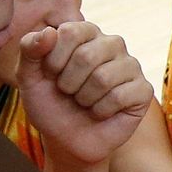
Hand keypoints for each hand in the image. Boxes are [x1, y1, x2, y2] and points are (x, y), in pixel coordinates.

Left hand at [16, 22, 149, 164]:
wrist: (67, 140)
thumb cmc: (49, 104)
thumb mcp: (29, 77)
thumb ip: (29, 50)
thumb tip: (48, 31)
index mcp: (86, 34)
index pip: (70, 31)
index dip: (53, 59)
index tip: (51, 75)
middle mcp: (112, 44)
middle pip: (87, 55)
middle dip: (68, 83)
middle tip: (69, 92)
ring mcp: (131, 66)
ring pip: (103, 77)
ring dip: (84, 99)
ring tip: (84, 102)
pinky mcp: (143, 90)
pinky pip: (120, 96)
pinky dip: (101, 111)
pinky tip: (101, 112)